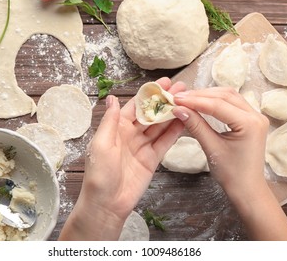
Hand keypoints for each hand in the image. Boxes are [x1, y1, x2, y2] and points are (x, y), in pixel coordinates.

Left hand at [59, 77, 185, 239]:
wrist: (107, 205)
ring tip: (187, 100)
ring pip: (159, 126)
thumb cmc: (98, 175)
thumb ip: (110, 121)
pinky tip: (185, 120)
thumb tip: (112, 97)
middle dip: (164, 101)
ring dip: (172, 114)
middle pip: (150, 114)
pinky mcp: (151, 159)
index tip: (164, 82)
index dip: (149, 94)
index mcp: (115, 128)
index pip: (135, 106)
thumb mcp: (101, 144)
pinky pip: (164, 142)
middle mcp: (129, 135)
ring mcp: (142, 147)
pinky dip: (174, 132)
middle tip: (181, 88)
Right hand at [172, 87, 268, 195]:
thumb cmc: (231, 173)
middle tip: (179, 97)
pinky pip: (232, 103)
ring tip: (187, 98)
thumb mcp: (211, 148)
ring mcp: (255, 116)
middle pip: (224, 95)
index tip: (176, 99)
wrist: (246, 189)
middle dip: (200, 95)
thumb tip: (178, 109)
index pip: (218, 105)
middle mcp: (255, 115)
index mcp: (249, 123)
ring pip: (228, 96)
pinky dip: (215, 100)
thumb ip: (196, 125)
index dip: (195, 100)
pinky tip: (201, 102)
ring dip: (207, 95)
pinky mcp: (250, 119)